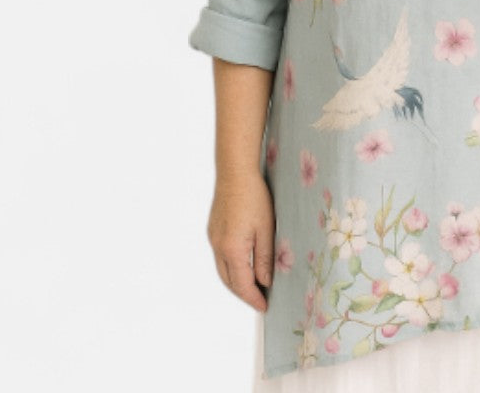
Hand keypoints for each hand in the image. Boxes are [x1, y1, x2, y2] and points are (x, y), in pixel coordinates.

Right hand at [207, 171, 275, 311]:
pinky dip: (231, 268)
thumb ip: (265, 258)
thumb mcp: (266, 229)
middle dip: (244, 294)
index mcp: (232, 250)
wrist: (235, 172)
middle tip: (260, 300)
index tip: (265, 307)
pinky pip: (221, 257)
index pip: (242, 284)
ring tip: (254, 287)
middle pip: (229, 281)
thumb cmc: (254, 197)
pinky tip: (243, 265)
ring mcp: (213, 238)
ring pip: (223, 270)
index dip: (254, 298)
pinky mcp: (213, 230)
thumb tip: (265, 282)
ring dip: (236, 282)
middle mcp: (218, 247)